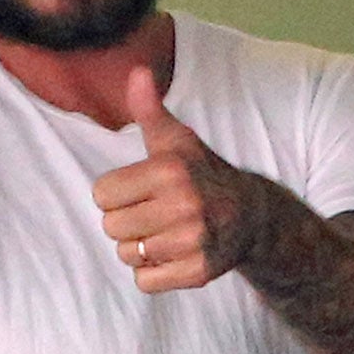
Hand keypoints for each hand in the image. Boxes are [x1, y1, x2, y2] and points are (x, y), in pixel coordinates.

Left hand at [94, 67, 259, 293]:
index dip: (117, 194)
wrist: (251, 216)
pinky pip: (145, 282)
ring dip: (139, 249)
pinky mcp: (199, 272)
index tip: (141, 191)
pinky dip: (153, 273)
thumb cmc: (202, 174)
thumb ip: (150, 109)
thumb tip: (137, 72)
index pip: (101, 195)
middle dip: (126, 222)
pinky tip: (173, 255)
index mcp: (170, 171)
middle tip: (153, 214)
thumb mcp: (177, 141)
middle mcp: (184, 205)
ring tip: (165, 233)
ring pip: (127, 255)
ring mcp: (194, 241)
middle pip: (111, 227)